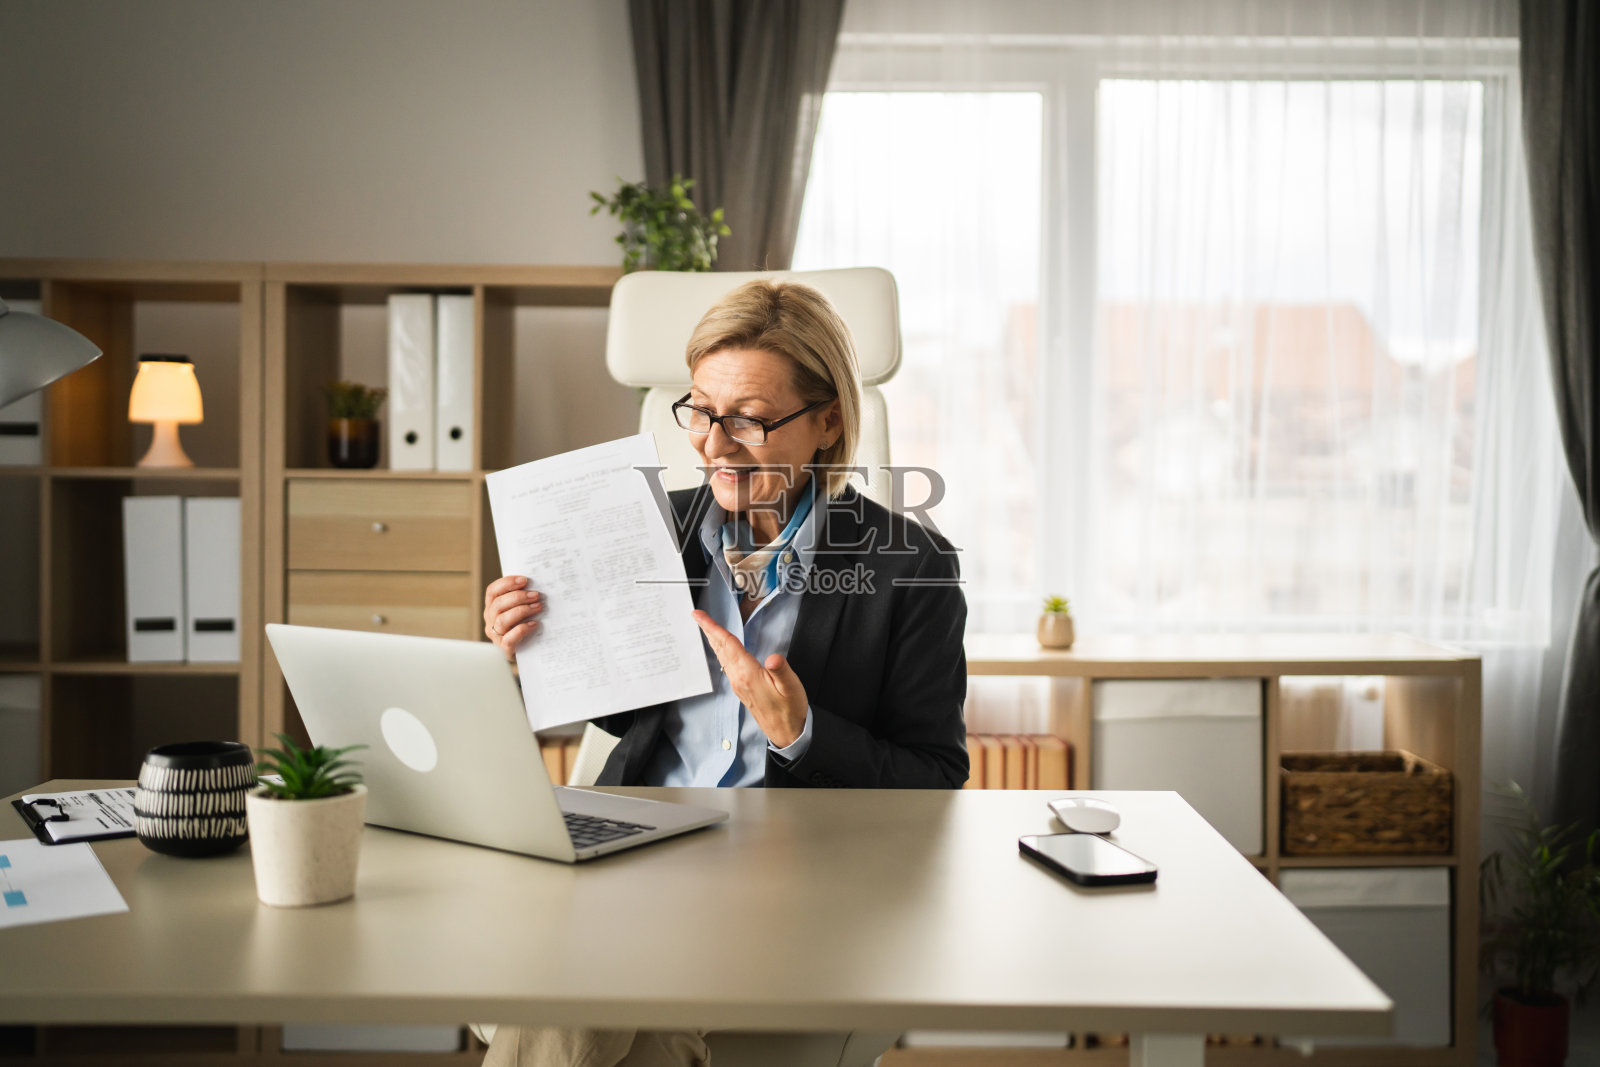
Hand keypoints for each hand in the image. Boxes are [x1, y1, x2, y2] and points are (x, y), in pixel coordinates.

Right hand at [483, 575, 542, 660]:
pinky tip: (534, 624)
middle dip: (518, 597)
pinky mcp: (504, 648)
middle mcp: (490, 620)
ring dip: (522, 611)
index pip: (492, 591)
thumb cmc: (523, 625)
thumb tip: (536, 584)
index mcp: (492, 607)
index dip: (507, 583)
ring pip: (502, 620)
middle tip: (536, 594)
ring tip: (538, 607)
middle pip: (498, 604)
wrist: (526, 652)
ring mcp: (496, 635)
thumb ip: (522, 598)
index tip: (524, 580)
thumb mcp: (519, 610)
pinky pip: (509, 638)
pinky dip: (522, 629)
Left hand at [692, 610, 807, 747]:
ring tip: (706, 627)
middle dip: (708, 630)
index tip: (699, 616)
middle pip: (720, 648)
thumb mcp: (791, 688)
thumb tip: (773, 657)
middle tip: (697, 616)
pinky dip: (721, 650)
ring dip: (713, 640)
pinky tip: (722, 648)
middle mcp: (738, 678)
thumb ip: (781, 671)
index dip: (713, 627)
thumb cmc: (790, 710)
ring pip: (722, 656)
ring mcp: (738, 684)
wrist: (786, 733)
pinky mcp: (741, 688)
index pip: (729, 644)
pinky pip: (726, 664)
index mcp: (748, 674)